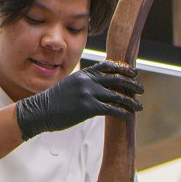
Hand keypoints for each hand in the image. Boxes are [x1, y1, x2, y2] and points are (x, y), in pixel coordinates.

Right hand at [15, 60, 142, 139]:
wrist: (39, 111)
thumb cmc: (53, 102)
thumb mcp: (69, 86)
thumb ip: (84, 84)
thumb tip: (97, 88)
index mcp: (83, 74)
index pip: (108, 66)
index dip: (123, 69)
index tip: (134, 74)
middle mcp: (87, 81)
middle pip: (116, 79)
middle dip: (132, 84)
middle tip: (141, 89)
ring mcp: (87, 93)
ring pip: (116, 95)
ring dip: (131, 101)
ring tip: (139, 106)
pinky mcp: (87, 107)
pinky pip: (110, 108)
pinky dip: (122, 111)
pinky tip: (128, 115)